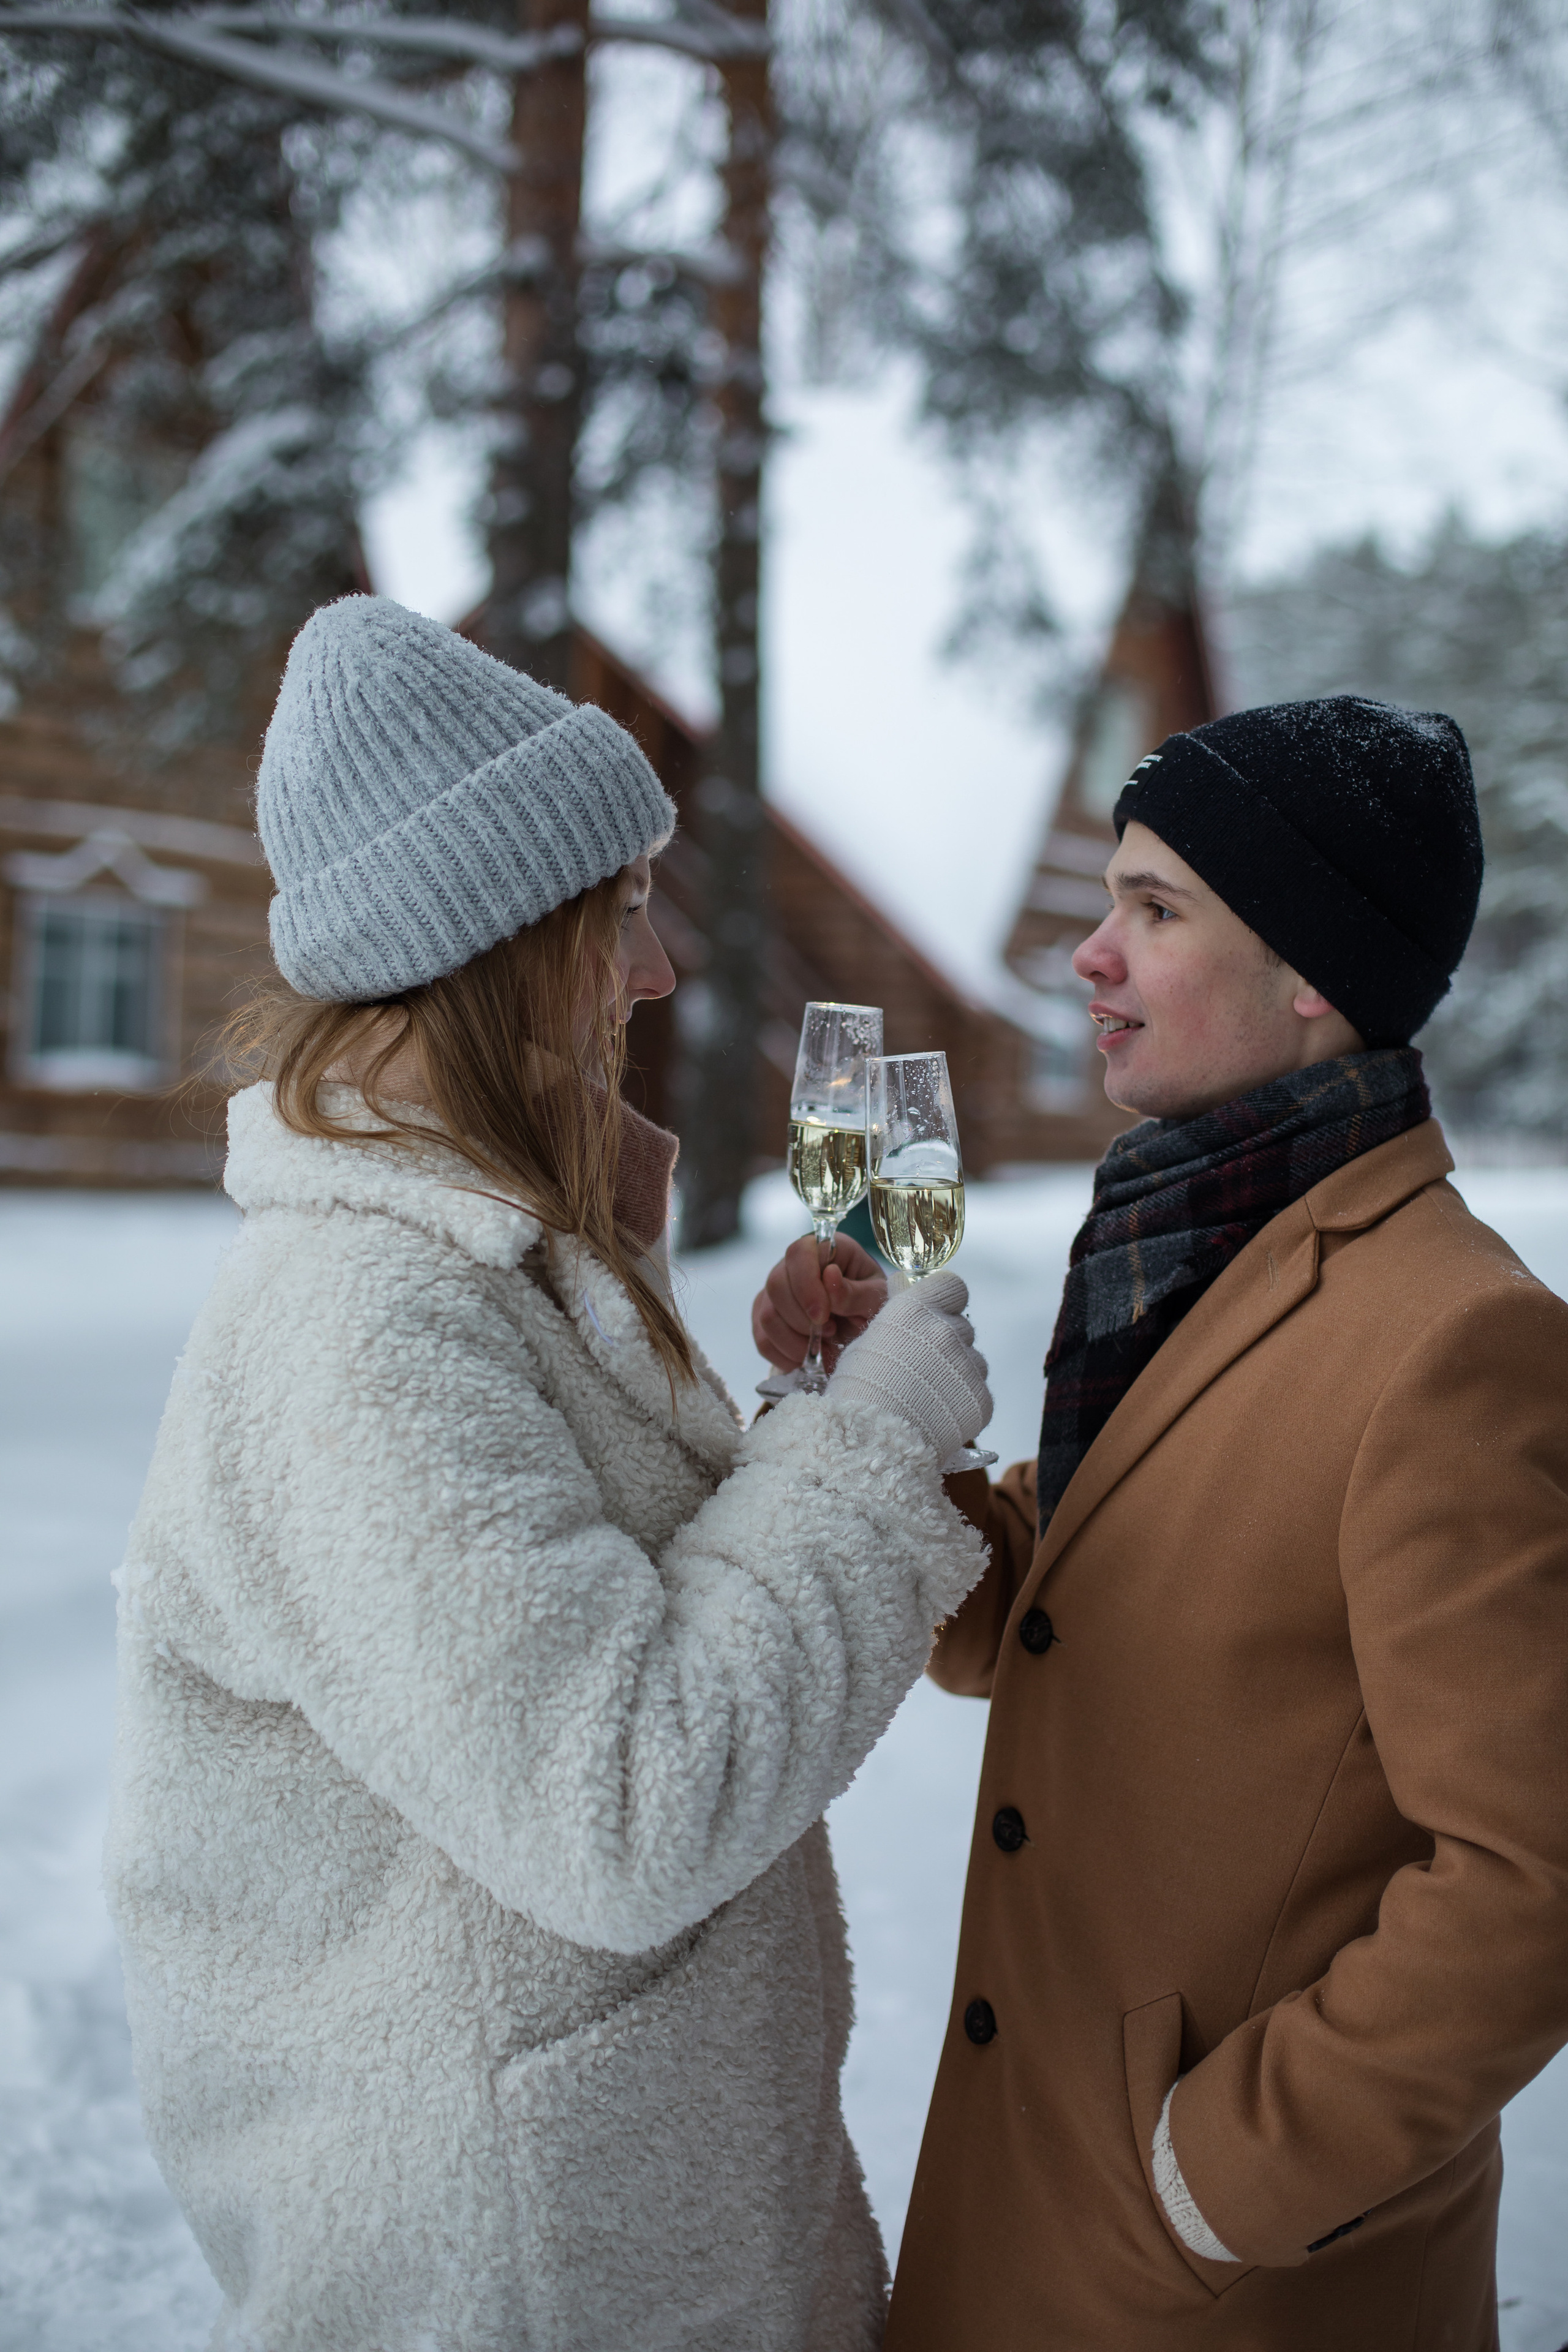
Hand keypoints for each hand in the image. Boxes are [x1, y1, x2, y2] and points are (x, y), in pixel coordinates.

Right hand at [752, 1232, 887, 1373]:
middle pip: (775, 1285)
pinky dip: (785, 1355)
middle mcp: (793, 1265)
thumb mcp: (876, 1299)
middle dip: (801, 1319)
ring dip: (795, 1341)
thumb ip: (856, 1292)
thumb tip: (829, 1276)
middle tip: (830, 1332)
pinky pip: (762, 1339)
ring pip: (767, 1316)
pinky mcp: (766, 1316)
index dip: (806, 1286)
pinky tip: (807, 1357)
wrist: (864, 1328)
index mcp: (825, 1249)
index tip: (823, 1316)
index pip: (799, 1254)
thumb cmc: (872, 1305)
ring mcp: (775, 1292)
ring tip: (822, 1346)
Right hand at [830, 1270, 992, 1462]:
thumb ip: (896, 1320)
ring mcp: (968, 1366)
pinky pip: (978, 1393)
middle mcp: (947, 1331)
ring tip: (928, 1399)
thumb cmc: (857, 1394)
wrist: (871, 1445)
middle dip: (947, 1344)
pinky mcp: (982, 1399)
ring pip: (973, 1361)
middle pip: (961, 1327)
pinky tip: (938, 1417)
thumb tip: (905, 1292)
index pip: (952, 1286)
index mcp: (915, 1311)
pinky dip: (963, 1403)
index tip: (935, 1314)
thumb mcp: (866, 1344)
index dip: (945, 1300)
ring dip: (957, 1374)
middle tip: (922, 1369)